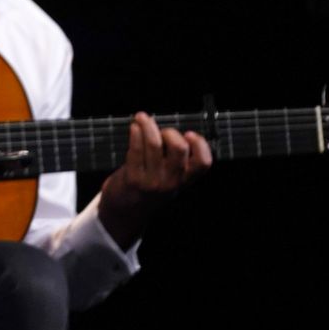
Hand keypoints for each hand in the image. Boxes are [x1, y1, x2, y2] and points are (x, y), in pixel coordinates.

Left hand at [98, 111, 213, 247]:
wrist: (125, 211)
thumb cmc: (147, 187)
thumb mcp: (169, 179)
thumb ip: (175, 161)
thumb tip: (171, 130)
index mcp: (184, 181)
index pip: (203, 163)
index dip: (200, 145)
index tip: (190, 134)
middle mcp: (171, 182)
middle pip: (179, 149)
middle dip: (170, 132)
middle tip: (161, 130)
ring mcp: (151, 181)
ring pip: (154, 145)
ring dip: (147, 125)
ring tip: (142, 118)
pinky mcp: (132, 178)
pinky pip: (135, 150)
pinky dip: (135, 134)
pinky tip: (134, 128)